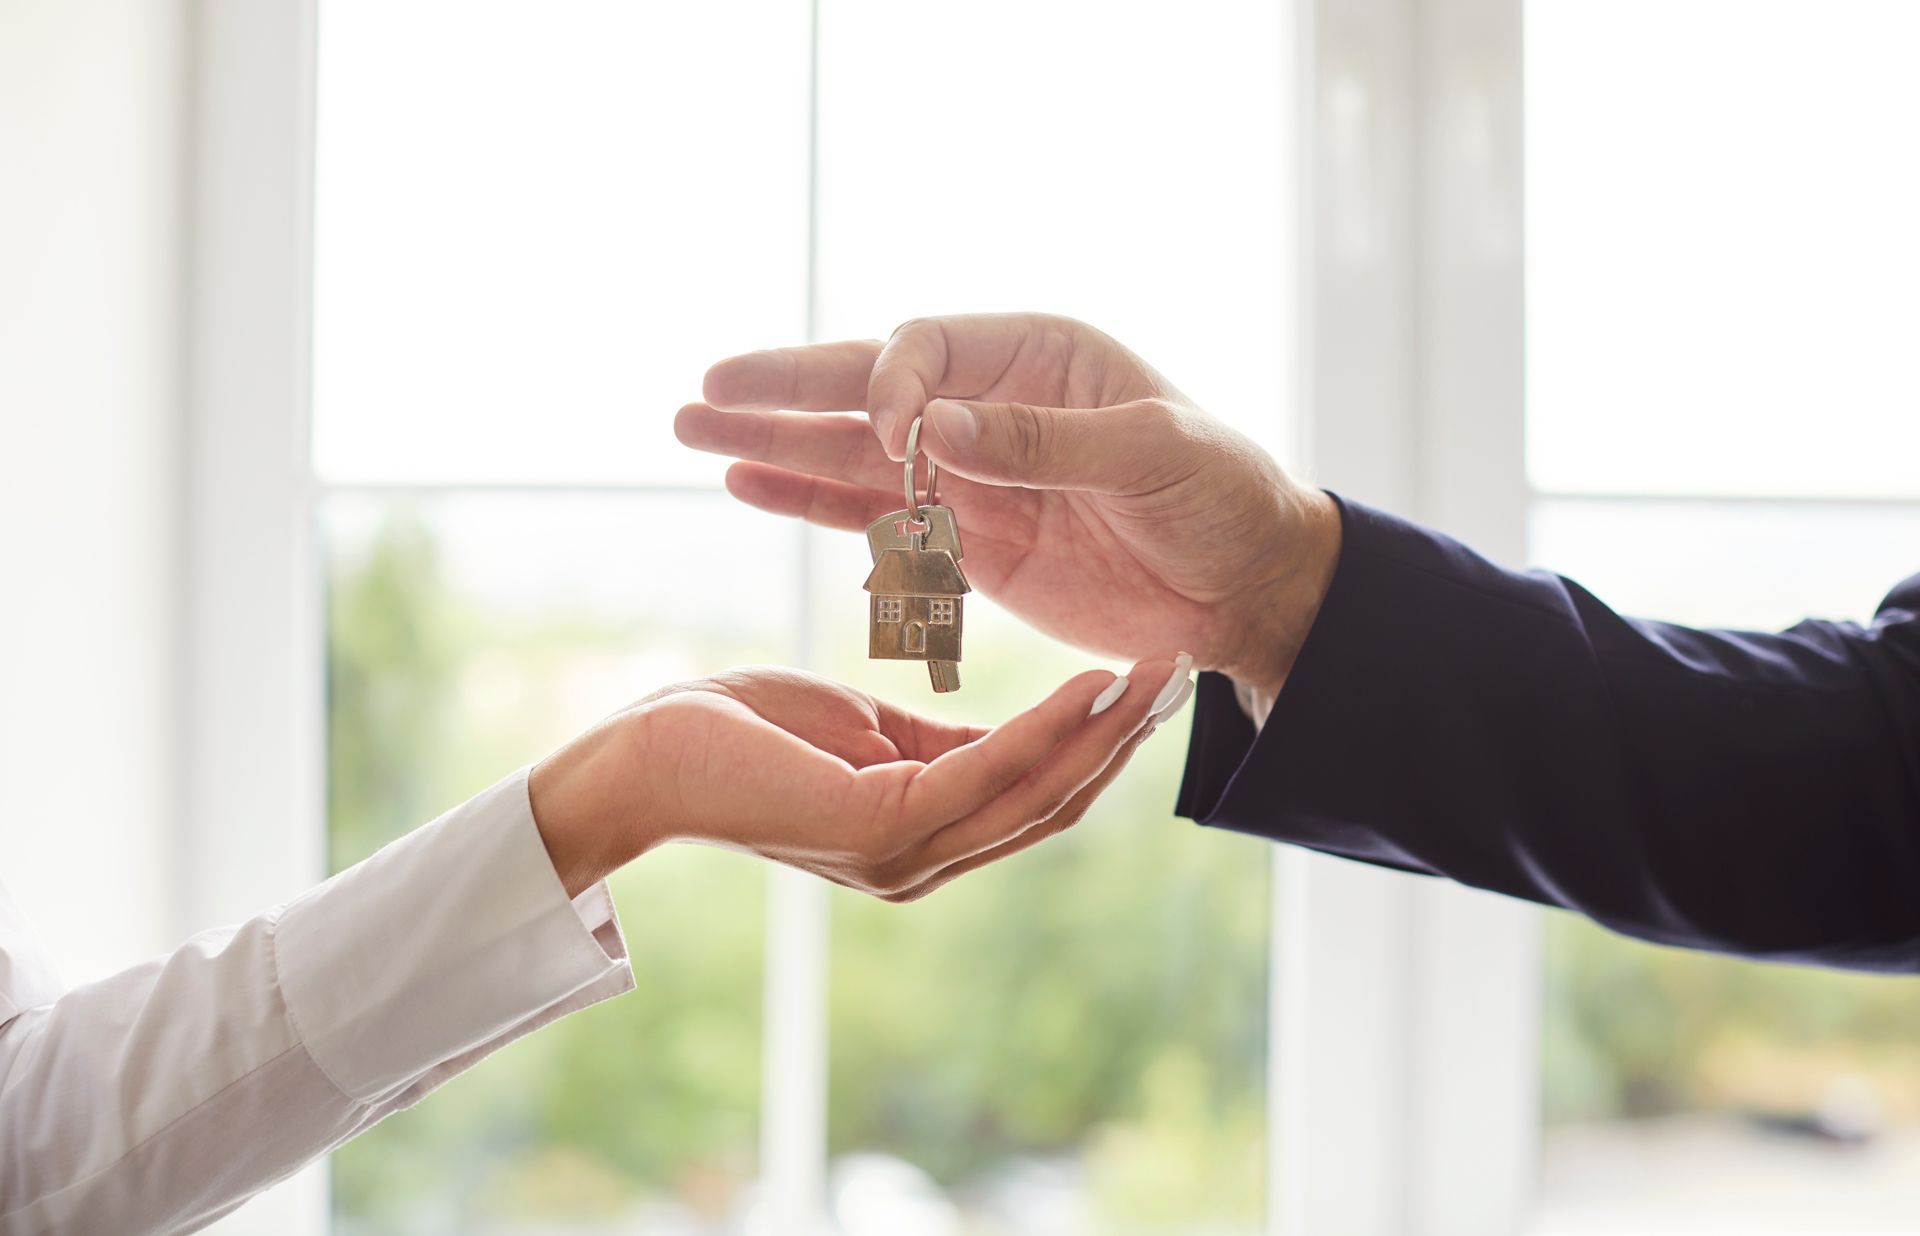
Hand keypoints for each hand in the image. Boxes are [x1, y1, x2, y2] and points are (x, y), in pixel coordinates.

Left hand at [528, 659, 1185, 900]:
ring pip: (1036, 794)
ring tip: (1157, 671)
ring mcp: (903, 856)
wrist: (648, 753)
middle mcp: (922, 864)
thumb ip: (943, 744)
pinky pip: (986, 770)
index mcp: (921, 842)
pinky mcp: (879, 828)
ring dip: (1104, 731)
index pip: (1035, 801)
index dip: (1100, 747)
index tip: (1150, 684)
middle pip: (1054, 805)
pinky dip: (1045, 726)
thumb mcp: (870, 733)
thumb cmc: (746, 735)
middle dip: (1125, 740)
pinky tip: (1086, 682)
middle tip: (1184, 672)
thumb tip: (1017, 735)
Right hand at [676, 313, 1341, 712]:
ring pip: (854, 452)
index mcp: (1038, 357)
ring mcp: (971, 474)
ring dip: (777, 443)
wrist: (1247, 586)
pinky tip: (750, 485)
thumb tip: (936, 428)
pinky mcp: (966, 540)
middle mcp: (990, 404)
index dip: (893, 386)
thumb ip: (1043, 442)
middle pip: (868, 386)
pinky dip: (814, 502)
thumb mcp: (1151, 456)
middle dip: (787, 388)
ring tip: (695, 431)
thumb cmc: (1222, 496)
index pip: (929, 349)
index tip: (894, 438)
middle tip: (706, 389)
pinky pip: (876, 516)